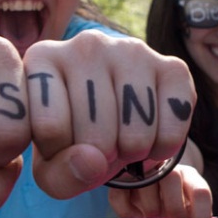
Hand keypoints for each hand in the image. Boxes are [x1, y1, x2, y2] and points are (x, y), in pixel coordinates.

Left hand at [24, 30, 195, 198]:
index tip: (62, 145)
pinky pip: (172, 128)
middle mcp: (86, 43)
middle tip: (99, 146)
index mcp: (44, 58)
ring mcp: (132, 50)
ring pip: (134, 132)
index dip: (58, 154)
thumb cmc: (74, 139)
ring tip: (123, 143)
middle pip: (93, 132)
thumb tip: (94, 160)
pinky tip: (152, 138)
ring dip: (132, 155)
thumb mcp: (52, 165)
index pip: (49, 126)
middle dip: (99, 158)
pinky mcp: (173, 66)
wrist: (118, 119)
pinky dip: (164, 149)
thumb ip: (60, 174)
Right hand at [108, 164, 212, 217]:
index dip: (201, 216)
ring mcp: (143, 170)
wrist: (154, 188)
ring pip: (147, 183)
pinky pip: (121, 194)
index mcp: (189, 177)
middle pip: (172, 178)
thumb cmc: (175, 205)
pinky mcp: (122, 178)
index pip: (200, 191)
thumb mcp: (188, 210)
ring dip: (151, 208)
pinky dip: (127, 211)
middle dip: (176, 207)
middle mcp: (167, 168)